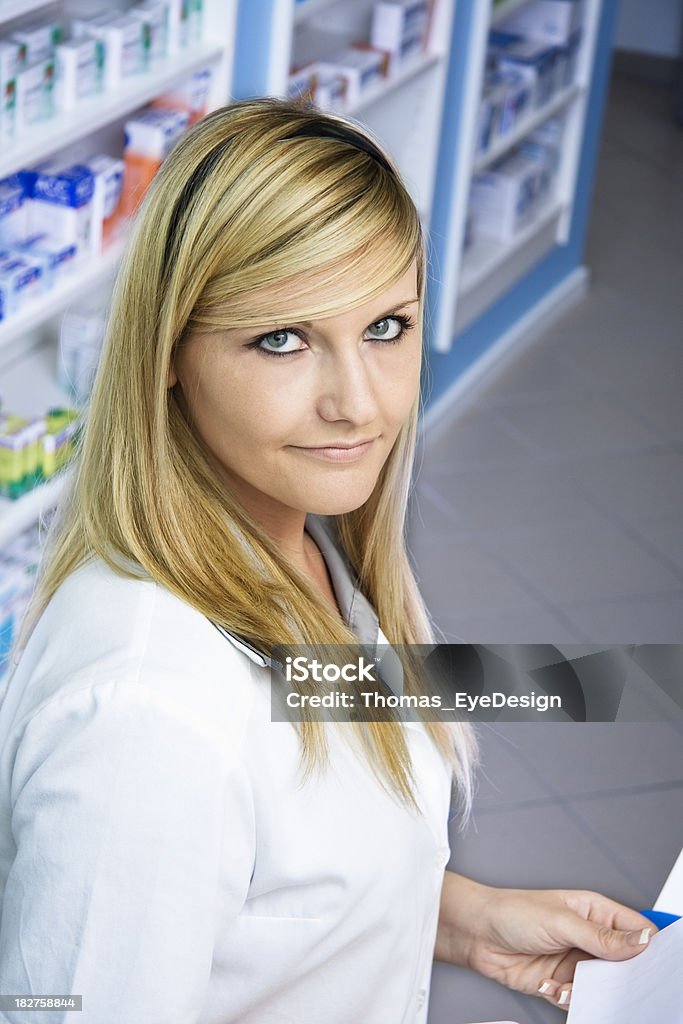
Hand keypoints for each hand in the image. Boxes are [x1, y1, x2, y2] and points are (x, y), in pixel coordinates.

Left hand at [435, 873, 655, 1012]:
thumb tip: (643, 941)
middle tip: (614, 983)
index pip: (637, 929)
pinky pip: (579, 1000)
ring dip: (590, 991)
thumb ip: (602, 938)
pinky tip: (549, 986)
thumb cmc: (512, 912)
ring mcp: (576, 962)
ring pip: (604, 987)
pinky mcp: (561, 983)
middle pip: (625, 964)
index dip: (651, 946)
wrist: (475, 934)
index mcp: (595, 911)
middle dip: (623, 977)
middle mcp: (589, 938)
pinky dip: (569, 999)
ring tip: (569, 983)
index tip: (657, 964)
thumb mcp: (561, 922)